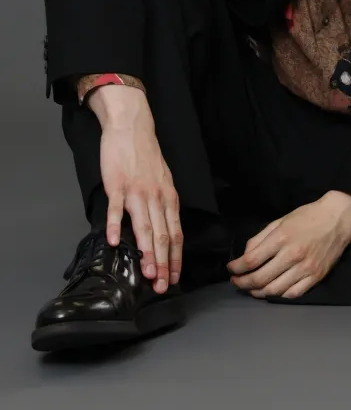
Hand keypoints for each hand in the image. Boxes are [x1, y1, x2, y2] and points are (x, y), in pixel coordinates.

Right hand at [91, 85, 182, 294]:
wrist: (131, 128)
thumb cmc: (146, 156)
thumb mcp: (163, 180)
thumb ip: (163, 205)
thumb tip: (164, 231)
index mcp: (168, 197)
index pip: (176, 233)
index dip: (176, 257)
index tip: (175, 277)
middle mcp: (156, 197)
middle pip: (163, 234)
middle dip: (164, 263)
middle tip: (163, 286)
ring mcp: (136, 191)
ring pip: (144, 226)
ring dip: (146, 251)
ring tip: (147, 273)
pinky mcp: (117, 185)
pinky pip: (116, 208)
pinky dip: (114, 225)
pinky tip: (111, 241)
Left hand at [226, 191, 350, 298]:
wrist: (338, 218)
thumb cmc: (308, 216)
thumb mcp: (281, 220)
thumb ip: (261, 237)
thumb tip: (246, 255)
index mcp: (282, 238)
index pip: (252, 260)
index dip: (237, 268)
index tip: (231, 269)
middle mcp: (292, 255)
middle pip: (260, 278)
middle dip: (243, 283)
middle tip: (237, 282)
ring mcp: (305, 268)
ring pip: (275, 290)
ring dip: (258, 292)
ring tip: (251, 289)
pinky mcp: (316, 277)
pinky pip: (293, 294)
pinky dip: (279, 295)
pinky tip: (272, 291)